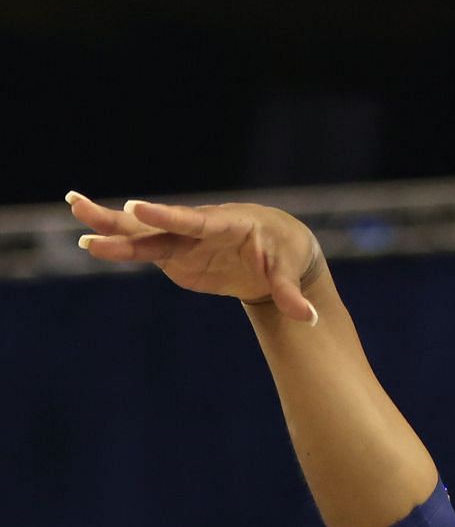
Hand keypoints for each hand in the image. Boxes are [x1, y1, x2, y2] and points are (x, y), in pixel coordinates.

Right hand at [66, 191, 323, 323]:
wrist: (277, 247)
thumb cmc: (285, 254)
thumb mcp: (290, 273)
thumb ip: (291, 294)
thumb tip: (308, 318)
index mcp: (228, 226)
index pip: (194, 220)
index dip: (166, 215)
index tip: (137, 208)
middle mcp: (199, 228)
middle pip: (157, 224)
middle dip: (124, 219)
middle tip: (84, 208)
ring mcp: (184, 240)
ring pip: (143, 233)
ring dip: (110, 225)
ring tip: (74, 209)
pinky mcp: (174, 253)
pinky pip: (143, 246)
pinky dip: (118, 242)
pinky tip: (89, 238)